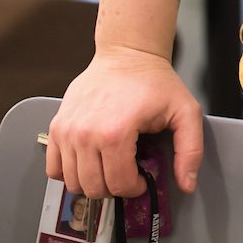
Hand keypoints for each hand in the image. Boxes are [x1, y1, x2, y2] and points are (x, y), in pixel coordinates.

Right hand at [45, 44, 205, 198]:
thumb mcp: (186, 112)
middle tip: (127, 174)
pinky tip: (88, 162)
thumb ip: (190, 150)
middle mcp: (85, 134)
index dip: (135, 188)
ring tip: (109, 167)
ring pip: (73, 182)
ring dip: (93, 182)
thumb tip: (187, 184)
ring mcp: (67, 131)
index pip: (119, 184)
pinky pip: (53, 168)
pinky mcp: (56, 126)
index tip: (142, 178)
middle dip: (115, 187)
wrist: (127, 54)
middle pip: (94, 187)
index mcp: (116, 133)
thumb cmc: (154, 82)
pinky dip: (68, 173)